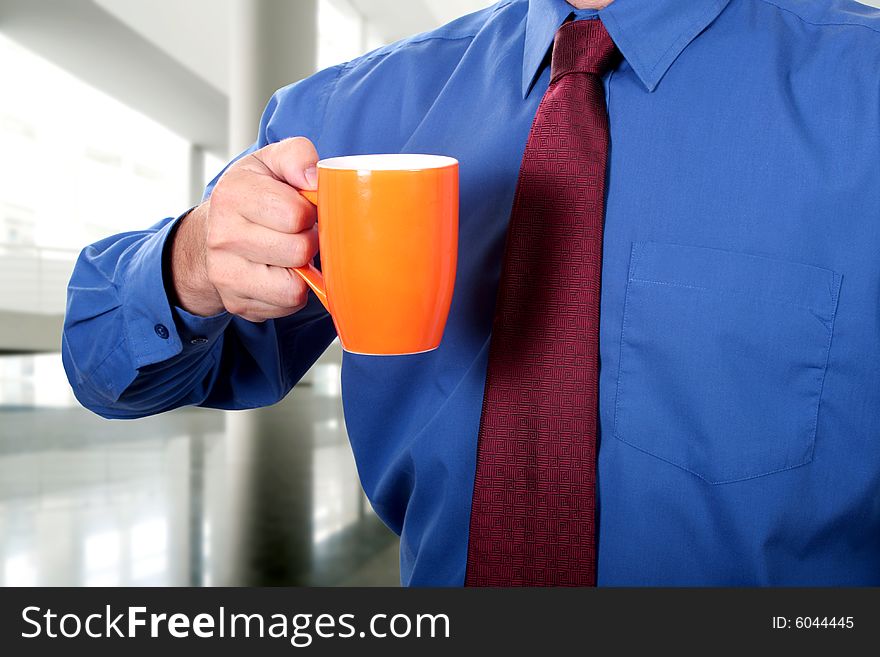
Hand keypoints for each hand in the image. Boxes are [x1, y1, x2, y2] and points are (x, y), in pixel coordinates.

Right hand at [170, 137, 319, 321]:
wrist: (214, 233)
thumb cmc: (252, 196)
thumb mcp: (271, 163)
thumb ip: (296, 156)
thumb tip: (314, 178)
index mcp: (232, 194)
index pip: (295, 214)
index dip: (309, 212)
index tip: (301, 209)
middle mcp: (222, 236)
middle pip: (299, 251)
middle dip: (308, 241)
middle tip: (299, 234)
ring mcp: (226, 275)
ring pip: (293, 287)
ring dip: (302, 271)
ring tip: (290, 254)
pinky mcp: (237, 303)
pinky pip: (287, 305)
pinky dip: (293, 291)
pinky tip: (281, 273)